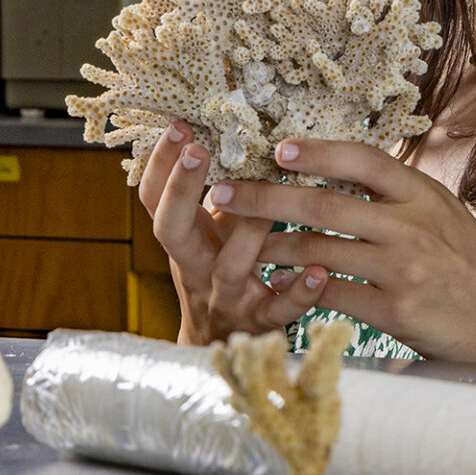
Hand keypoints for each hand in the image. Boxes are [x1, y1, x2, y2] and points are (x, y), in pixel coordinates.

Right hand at [135, 120, 330, 345]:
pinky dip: (299, 293)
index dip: (159, 166)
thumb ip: (219, 197)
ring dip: (247, 235)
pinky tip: (320, 273)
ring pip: (229, 269)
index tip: (177, 126)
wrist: (221, 348)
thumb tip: (236, 131)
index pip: (155, 201)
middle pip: (172, 232)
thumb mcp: (208, 236)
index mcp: (184, 241)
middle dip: (180, 191)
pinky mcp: (262, 325)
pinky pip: (278, 311)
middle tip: (196, 152)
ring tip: (268, 208)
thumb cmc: (222, 272)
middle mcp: (196, 269)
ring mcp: (227, 298)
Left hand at [203, 139, 475, 369]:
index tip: (278, 147)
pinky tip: (270, 289)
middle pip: (324, 203)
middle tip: (223, 194)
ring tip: (233, 245)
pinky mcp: (396, 312)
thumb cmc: (470, 270)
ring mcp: (404, 269)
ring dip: (268, 246)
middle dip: (265, 197)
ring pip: (318, 250)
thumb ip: (397, 198)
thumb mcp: (442, 218)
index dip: (318, 151)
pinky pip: (331, 296)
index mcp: (423, 194)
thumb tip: (339, 171)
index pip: (364, 159)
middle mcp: (413, 225)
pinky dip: (295, 292)